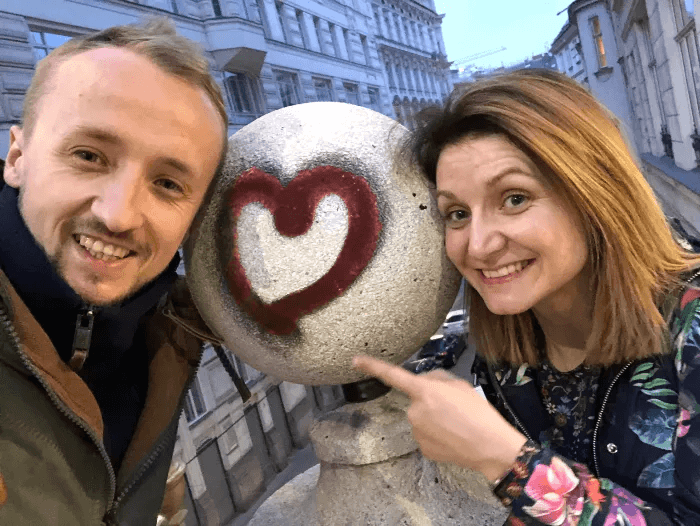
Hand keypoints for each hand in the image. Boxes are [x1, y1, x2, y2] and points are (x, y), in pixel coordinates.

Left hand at [353, 355, 526, 481]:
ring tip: (457, 423)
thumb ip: (437, 379)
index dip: (372, 366)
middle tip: (455, 408)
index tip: (355, 360)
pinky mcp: (422, 448)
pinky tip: (453, 437)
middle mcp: (414, 411)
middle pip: (417, 400)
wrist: (490, 447)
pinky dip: (438, 435)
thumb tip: (425, 382)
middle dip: (431, 401)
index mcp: (423, 391)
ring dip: (434, 418)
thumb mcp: (460, 384)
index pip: (392, 375)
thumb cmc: (479, 412)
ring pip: (422, 418)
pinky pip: (426, 435)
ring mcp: (416, 432)